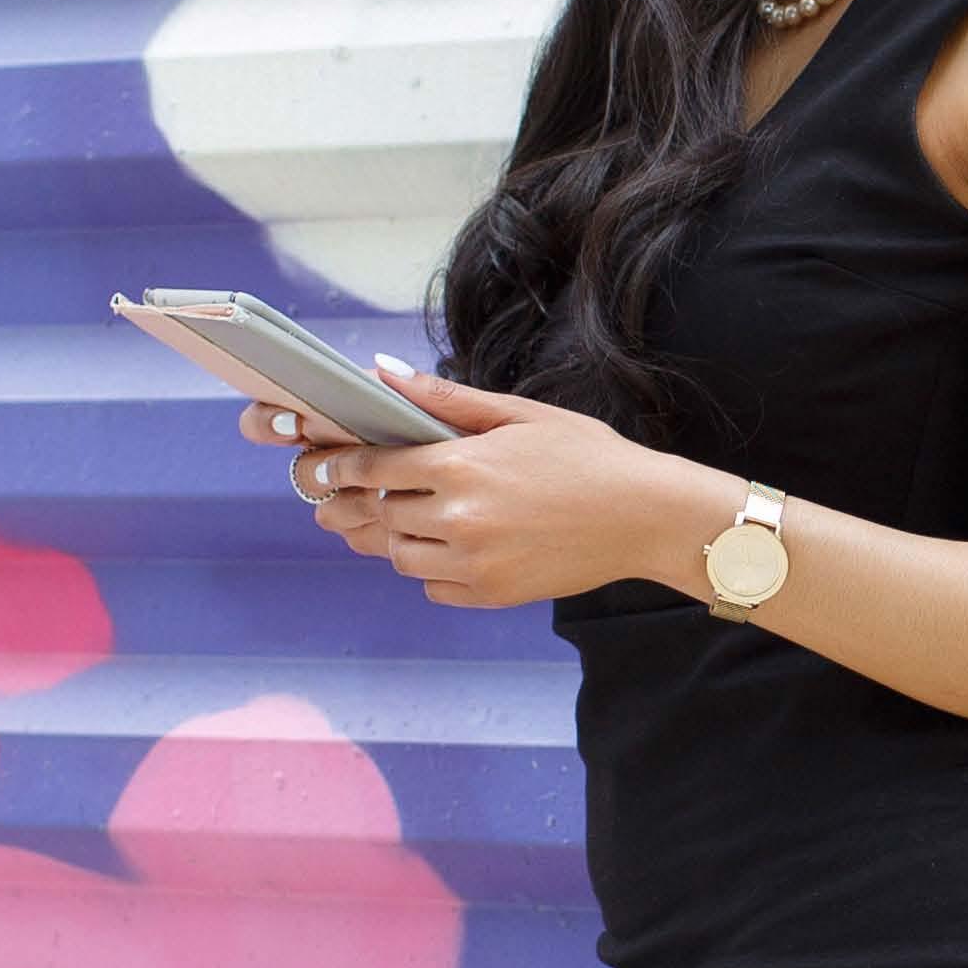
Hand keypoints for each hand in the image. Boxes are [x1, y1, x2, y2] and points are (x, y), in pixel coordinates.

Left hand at [244, 366, 723, 609]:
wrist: (644, 515)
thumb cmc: (587, 456)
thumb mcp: (518, 413)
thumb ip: (445, 400)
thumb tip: (384, 373)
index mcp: (459, 467)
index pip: (371, 468)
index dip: (338, 466)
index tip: (323, 465)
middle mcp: (458, 520)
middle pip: (376, 515)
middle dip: (353, 504)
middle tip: (340, 499)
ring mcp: (473, 564)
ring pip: (399, 556)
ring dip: (390, 538)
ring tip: (397, 520)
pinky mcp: (491, 594)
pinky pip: (434, 587)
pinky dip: (429, 569)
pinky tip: (444, 549)